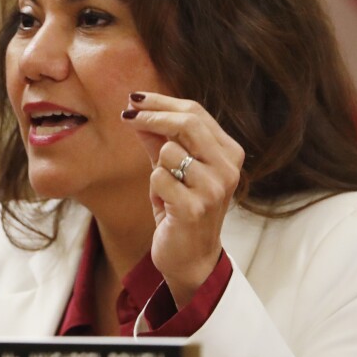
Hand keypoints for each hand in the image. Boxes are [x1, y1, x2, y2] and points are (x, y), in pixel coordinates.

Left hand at [123, 92, 243, 307]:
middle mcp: (228, 168)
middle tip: (127, 115)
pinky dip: (155, 188)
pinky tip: (165, 204)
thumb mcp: (172, 169)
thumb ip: (159, 139)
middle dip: (152, 116)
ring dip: (156, 167)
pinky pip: (159, 178)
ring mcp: (214, 189)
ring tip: (165, 188)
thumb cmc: (181, 209)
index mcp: (229, 153)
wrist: (190, 258)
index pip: (196, 113)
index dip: (162, 102)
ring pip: (168, 151)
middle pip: (187, 122)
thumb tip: (136, 109)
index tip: (134, 99)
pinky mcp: (194, 208)